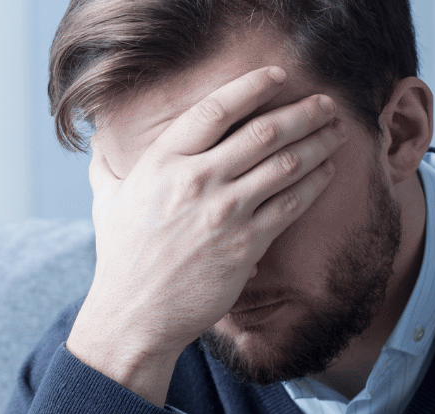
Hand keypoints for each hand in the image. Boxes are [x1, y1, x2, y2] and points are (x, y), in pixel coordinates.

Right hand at [66, 67, 346, 404]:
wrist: (134, 316)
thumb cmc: (121, 259)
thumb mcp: (107, 202)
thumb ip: (107, 167)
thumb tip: (99, 142)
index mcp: (161, 162)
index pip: (215, 109)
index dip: (252, 87)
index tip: (279, 76)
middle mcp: (194, 180)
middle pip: (263, 132)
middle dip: (302, 113)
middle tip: (326, 103)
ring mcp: (223, 213)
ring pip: (285, 165)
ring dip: (318, 143)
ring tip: (335, 132)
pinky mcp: (245, 244)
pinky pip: (291, 205)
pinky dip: (315, 184)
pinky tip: (327, 172)